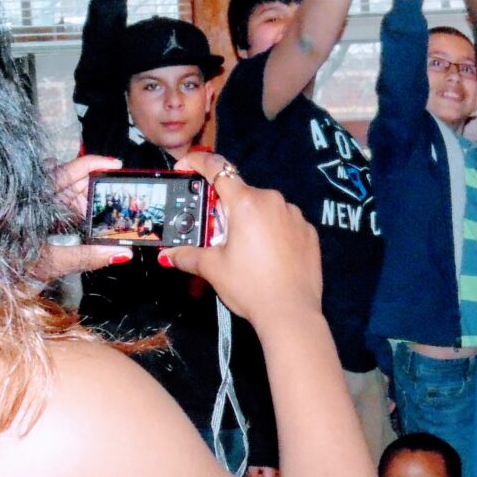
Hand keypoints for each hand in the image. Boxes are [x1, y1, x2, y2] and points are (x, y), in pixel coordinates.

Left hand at [35, 154, 125, 280]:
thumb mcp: (47, 264)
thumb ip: (85, 256)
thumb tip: (120, 253)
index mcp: (33, 195)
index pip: (69, 169)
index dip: (95, 165)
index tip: (116, 166)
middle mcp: (31, 194)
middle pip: (70, 181)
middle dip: (95, 192)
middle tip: (115, 207)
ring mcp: (29, 204)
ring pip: (64, 195)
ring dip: (85, 206)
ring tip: (101, 222)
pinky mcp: (27, 216)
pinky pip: (56, 208)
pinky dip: (72, 215)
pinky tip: (83, 227)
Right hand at [159, 151, 322, 327]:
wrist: (291, 313)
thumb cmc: (250, 287)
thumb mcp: (213, 269)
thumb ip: (188, 255)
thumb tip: (168, 254)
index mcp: (246, 203)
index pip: (217, 169)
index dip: (197, 163)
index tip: (186, 166)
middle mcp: (272, 201)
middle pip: (241, 194)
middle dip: (225, 209)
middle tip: (216, 235)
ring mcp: (294, 215)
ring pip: (264, 208)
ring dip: (250, 221)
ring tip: (244, 252)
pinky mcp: (309, 231)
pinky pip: (284, 223)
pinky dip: (272, 232)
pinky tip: (267, 257)